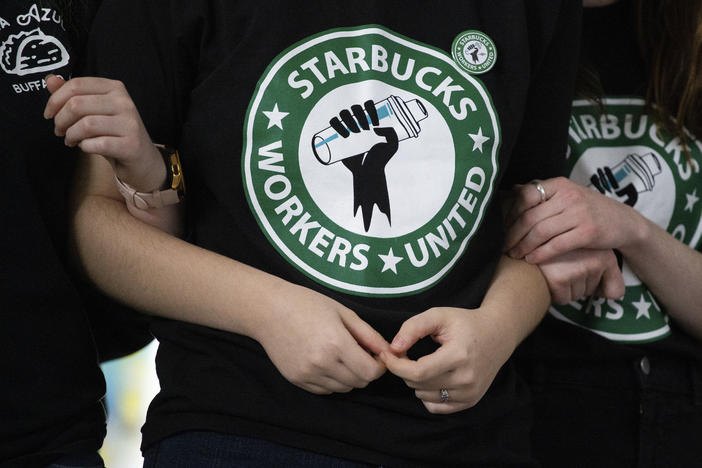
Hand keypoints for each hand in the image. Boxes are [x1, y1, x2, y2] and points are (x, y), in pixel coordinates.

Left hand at [43, 75, 164, 191]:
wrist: (142, 159)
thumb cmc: (114, 133)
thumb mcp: (94, 111)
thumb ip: (73, 95)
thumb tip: (50, 80)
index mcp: (115, 88)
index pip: (76, 85)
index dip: (55, 100)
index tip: (49, 114)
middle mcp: (125, 102)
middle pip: (77, 104)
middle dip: (60, 120)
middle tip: (59, 131)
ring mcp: (130, 124)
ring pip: (85, 125)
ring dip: (71, 135)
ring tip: (71, 140)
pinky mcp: (131, 145)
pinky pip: (96, 144)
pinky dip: (85, 147)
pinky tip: (86, 147)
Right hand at [252, 284, 389, 394]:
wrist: (268, 310)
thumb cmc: (307, 304)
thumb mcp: (343, 312)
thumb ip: (368, 334)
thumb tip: (389, 351)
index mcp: (336, 343)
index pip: (370, 372)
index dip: (379, 365)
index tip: (376, 355)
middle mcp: (322, 363)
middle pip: (359, 383)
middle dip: (366, 371)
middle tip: (360, 353)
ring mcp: (308, 374)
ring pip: (343, 388)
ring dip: (349, 376)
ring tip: (341, 355)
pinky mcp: (297, 380)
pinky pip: (324, 390)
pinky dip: (332, 381)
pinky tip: (326, 361)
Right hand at [331, 100, 398, 231]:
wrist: (368, 178)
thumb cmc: (381, 163)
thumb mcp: (392, 148)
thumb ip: (393, 135)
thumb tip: (378, 127)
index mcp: (370, 122)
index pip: (366, 107)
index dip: (368, 108)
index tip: (372, 120)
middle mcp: (357, 125)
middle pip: (352, 111)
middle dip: (355, 115)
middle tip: (361, 129)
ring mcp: (346, 132)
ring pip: (341, 117)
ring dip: (344, 119)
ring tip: (350, 133)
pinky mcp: (336, 142)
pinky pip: (330, 127)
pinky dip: (332, 123)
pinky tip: (337, 128)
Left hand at [381, 307, 513, 413]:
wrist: (497, 335)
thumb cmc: (465, 323)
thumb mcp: (438, 315)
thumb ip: (413, 327)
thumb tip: (394, 348)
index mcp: (459, 356)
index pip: (418, 372)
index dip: (396, 365)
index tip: (387, 354)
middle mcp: (466, 379)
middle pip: (418, 385)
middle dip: (404, 369)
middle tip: (405, 353)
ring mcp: (470, 393)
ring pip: (424, 396)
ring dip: (415, 381)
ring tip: (423, 362)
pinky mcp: (470, 402)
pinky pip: (436, 407)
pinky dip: (427, 394)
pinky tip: (432, 377)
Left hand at [504, 177, 640, 263]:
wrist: (624, 222)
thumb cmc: (588, 210)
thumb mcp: (566, 195)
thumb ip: (542, 194)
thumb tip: (510, 192)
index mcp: (559, 185)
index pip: (525, 196)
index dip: (509, 214)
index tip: (499, 228)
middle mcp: (568, 196)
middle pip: (530, 216)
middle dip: (512, 234)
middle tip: (502, 246)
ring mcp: (579, 213)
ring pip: (541, 231)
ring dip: (523, 246)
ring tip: (514, 255)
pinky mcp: (588, 232)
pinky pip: (556, 245)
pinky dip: (540, 254)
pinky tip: (532, 260)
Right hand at [538, 248, 624, 303]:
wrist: (525, 242)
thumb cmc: (555, 250)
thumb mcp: (585, 252)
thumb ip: (607, 274)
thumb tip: (614, 295)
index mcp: (604, 252)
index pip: (616, 292)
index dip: (600, 291)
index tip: (588, 279)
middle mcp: (595, 259)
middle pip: (591, 292)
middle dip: (578, 285)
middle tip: (564, 267)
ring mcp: (578, 268)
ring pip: (577, 295)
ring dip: (566, 288)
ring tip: (554, 269)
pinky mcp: (560, 278)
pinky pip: (564, 299)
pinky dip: (554, 293)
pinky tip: (548, 275)